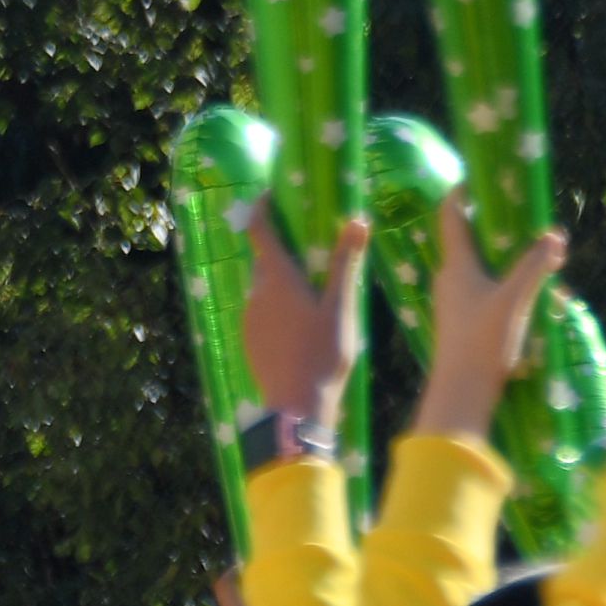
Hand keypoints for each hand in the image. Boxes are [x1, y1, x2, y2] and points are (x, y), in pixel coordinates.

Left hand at [239, 207, 367, 439]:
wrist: (296, 410)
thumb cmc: (322, 356)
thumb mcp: (341, 308)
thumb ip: (346, 264)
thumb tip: (356, 220)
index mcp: (277, 280)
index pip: (260, 232)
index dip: (261, 210)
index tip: (268, 195)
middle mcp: (256, 295)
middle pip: (265, 262)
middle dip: (282, 252)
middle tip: (309, 251)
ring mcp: (249, 320)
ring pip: (263, 290)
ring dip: (281, 284)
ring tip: (310, 293)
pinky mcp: (249, 342)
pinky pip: (261, 314)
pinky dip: (276, 309)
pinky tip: (299, 326)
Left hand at [411, 211, 568, 447]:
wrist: (460, 396)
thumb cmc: (481, 344)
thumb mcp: (515, 301)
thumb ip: (535, 265)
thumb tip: (554, 235)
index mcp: (456, 265)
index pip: (450, 215)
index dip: (461, 192)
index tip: (478, 176)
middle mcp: (449, 279)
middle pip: (467, 239)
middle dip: (493, 224)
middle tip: (521, 213)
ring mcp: (453, 303)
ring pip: (476, 267)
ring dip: (500, 256)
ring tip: (531, 251)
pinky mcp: (461, 323)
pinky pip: (481, 290)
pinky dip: (500, 282)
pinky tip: (524, 291)